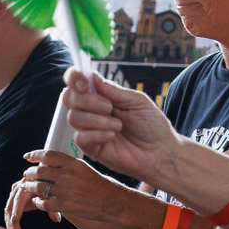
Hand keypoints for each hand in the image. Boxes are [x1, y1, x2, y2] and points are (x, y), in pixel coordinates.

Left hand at [5, 150, 134, 228]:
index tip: (27, 157)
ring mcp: (67, 191)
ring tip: (27, 187)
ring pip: (39, 187)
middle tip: (26, 175)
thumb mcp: (85, 169)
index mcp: (74, 163)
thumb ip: (68, 166)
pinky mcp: (67, 206)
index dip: (35, 155)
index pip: (49, 155)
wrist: (114, 202)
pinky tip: (38, 201)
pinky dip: (38, 202)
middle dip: (29, 173)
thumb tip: (49, 164)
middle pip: (40, 171)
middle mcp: (69, 176)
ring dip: (30, 187)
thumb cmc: (100, 185)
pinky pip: (44, 204)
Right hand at [60, 69, 183, 185]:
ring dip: (96, 120)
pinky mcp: (90, 148)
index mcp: (101, 95)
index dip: (74, 77)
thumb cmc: (151, 125)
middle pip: (69, 98)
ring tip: (118, 125)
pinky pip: (80, 138)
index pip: (76, 82)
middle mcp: (91, 110)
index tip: (84, 82)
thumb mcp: (136, 101)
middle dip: (87, 101)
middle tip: (108, 107)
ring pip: (74, 118)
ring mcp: (89, 129)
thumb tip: (92, 76)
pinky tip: (112, 136)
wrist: (159, 151)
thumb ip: (113, 90)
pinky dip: (97, 135)